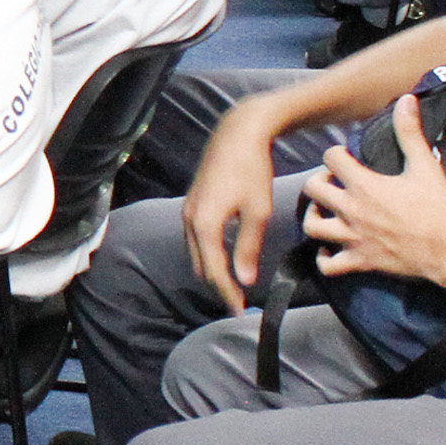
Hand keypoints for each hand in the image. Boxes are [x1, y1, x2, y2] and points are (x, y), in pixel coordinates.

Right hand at [180, 111, 284, 314]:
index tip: (241, 311)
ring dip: (212, 271)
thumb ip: (248, 247)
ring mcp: (188, 212)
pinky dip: (208, 255)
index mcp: (204, 225)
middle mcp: (189, 221)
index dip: (227, 294)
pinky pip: (195, 240)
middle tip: (239, 303)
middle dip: (218, 286)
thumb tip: (245, 279)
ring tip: (232, 285)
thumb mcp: (257, 211)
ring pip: (196, 254)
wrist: (237, 133)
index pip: (214, 271)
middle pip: (200, 266)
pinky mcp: (192, 204)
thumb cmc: (252, 170)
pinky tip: (223, 257)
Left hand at [302, 96, 445, 284]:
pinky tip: (330, 249)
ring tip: (324, 210)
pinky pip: (328, 266)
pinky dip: (324, 258)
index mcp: (364, 185)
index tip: (345, 156)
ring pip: (312, 227)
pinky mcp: (359, 261)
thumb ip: (410, 133)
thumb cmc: (438, 208)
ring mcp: (352, 238)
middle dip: (318, 181)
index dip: (335, 153)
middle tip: (332, 181)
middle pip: (312, 189)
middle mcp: (351, 210)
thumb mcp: (424, 166)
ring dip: (313, 216)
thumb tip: (407, 100)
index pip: (331, 158)